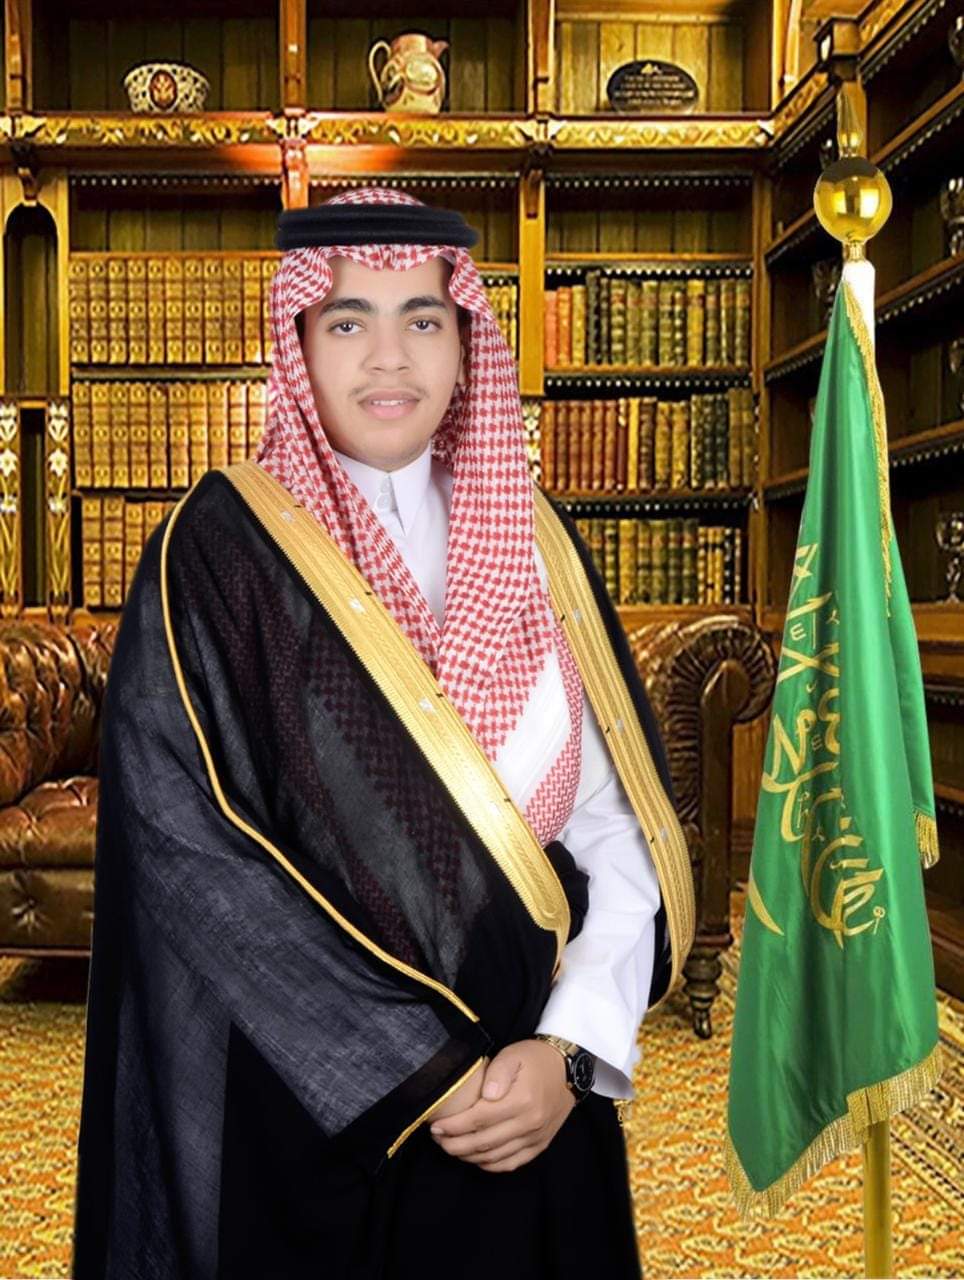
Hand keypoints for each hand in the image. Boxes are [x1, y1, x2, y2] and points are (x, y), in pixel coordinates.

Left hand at [427, 1039, 575, 1172]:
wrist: (568, 1070)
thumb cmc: (535, 1059)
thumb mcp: (514, 1055)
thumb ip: (498, 1072)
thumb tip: (486, 1095)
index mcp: (521, 1101)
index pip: (479, 1120)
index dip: (454, 1126)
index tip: (436, 1126)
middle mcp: (529, 1123)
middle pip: (484, 1143)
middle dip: (455, 1144)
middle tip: (438, 1139)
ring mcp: (535, 1138)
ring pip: (495, 1157)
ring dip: (469, 1156)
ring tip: (451, 1147)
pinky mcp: (540, 1145)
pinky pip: (511, 1163)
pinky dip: (490, 1165)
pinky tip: (475, 1157)